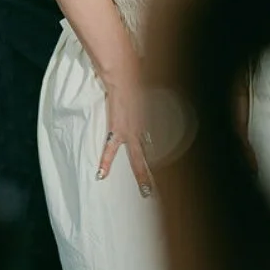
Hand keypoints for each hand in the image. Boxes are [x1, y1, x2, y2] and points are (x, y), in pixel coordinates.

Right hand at [98, 69, 152, 195]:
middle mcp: (145, 130)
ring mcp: (132, 132)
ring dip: (142, 174)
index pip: (158, 141)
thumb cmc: (136, 79)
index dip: (162, 152)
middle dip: (156, 172)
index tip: (168, 165)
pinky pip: (110, 149)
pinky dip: (106, 161)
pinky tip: (101, 175)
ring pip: (138, 158)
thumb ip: (150, 97)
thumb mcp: (149, 90)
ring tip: (146, 192)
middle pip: (152, 156)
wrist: (124, 77)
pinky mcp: (117, 130)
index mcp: (152, 121)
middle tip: (160, 189)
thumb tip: (159, 89)